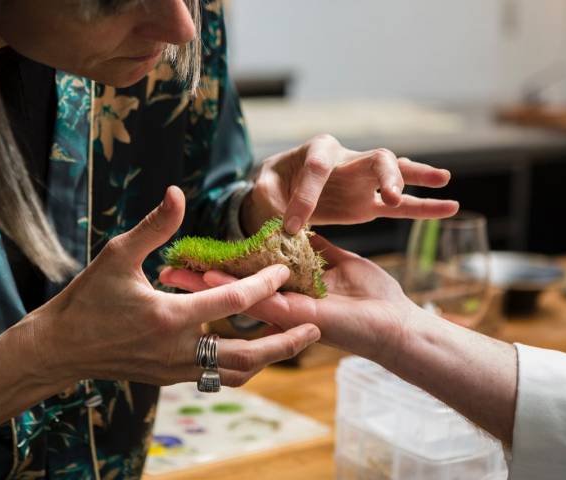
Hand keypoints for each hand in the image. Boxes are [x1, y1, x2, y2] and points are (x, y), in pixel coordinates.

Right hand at [29, 186, 320, 387]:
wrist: (60, 348)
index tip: (285, 268)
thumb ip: (154, 227)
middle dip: (285, 341)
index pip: (234, 300)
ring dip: (268, 358)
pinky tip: (254, 349)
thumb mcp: (117, 256)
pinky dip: (241, 363)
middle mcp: (178, 351)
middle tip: (315, 328)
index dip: (265, 283)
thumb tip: (178, 192)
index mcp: (169, 317)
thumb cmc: (87, 299)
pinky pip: (216, 376)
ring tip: (293, 341)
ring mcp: (176, 370)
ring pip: (235, 372)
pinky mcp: (171, 378)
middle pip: (247, 355)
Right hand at [159, 235, 415, 367]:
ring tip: (175, 273)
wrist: (398, 323)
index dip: (218, 266)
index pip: (245, 278)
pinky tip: (207, 276)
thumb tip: (301, 230)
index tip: (193, 255)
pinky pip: (258, 303)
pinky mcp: (294, 318)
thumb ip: (316, 248)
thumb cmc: (374, 297)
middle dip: (197, 282)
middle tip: (167, 269)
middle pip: (231, 292)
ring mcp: (284, 316)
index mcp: (289, 294)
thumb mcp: (339, 262)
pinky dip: (231, 290)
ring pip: (236, 300)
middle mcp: (280, 308)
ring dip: (205, 287)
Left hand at [242, 134, 458, 233]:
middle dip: (385, 174)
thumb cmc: (271, 186)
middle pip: (375, 158)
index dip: (305, 197)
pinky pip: (400, 205)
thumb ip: (270, 200)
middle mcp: (346, 159)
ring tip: (443, 179)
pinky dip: (423, 206)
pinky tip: (449, 206)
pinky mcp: (369, 202)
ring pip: (395, 175)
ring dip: (416, 178)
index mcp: (316, 151)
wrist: (279, 192)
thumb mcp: (263, 190)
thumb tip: (285, 223)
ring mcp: (362, 181)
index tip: (293, 226)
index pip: (318, 168)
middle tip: (391, 193)